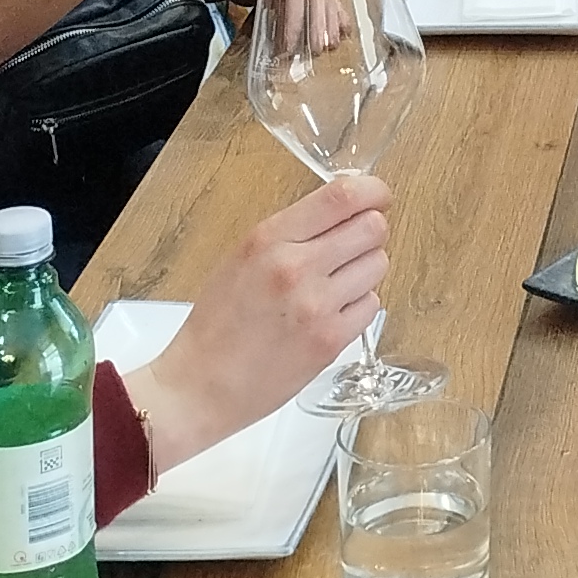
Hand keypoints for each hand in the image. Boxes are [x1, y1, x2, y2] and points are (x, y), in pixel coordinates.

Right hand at [121, 172, 391, 472]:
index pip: (343, 196)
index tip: (377, 196)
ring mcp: (317, 306)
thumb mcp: (243, 257)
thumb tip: (344, 211)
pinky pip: (371, 305)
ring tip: (334, 286)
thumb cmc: (217, 323)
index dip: (372, 191)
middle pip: (373, 228)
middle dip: (369, 233)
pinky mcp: (331, 342)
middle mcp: (296, 267)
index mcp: (269, 239)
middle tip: (352, 247)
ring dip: (364, 271)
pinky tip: (332, 315)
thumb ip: (292, 232)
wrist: (199, 386)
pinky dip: (359, 307)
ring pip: (378, 265)